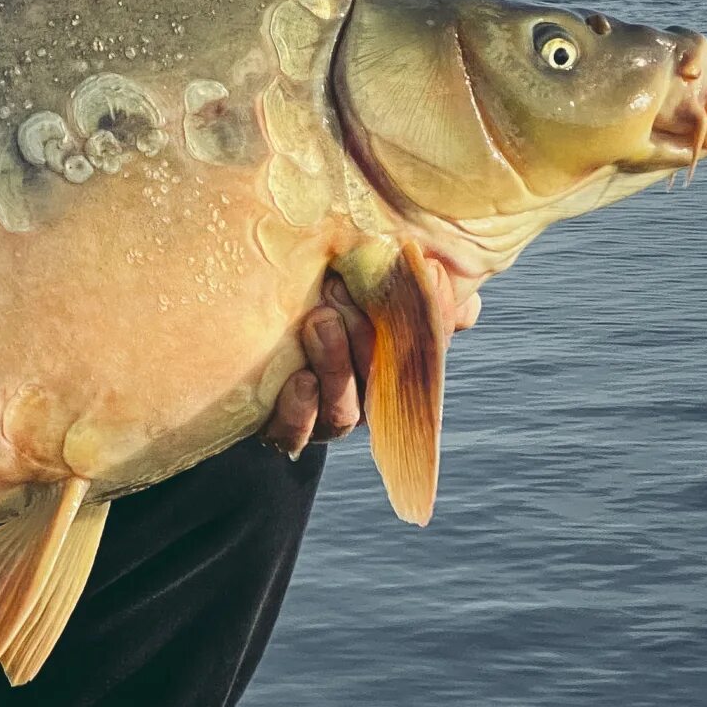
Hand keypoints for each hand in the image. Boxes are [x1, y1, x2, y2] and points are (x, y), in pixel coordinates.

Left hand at [259, 267, 481, 458]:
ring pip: (344, 411)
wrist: (240, 333)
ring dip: (336, 364)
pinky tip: (300, 380)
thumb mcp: (359, 288)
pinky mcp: (283, 429)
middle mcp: (364, 397)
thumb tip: (465, 305)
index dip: (434, 320)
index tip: (424, 272)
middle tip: (340, 290)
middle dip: (367, 336)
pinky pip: (295, 433)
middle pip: (383, 382)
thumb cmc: (313, 303)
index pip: (426, 353)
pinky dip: (300, 410)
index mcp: (391, 366)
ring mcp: (324, 418)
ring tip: (319, 321)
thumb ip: (409, 289)